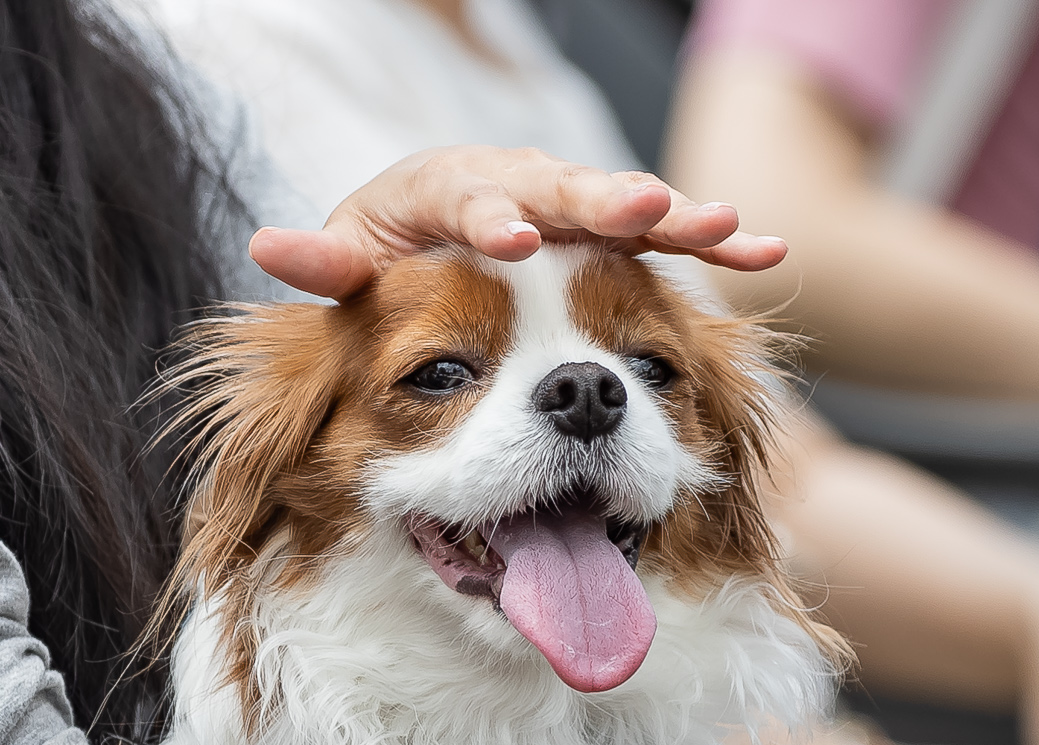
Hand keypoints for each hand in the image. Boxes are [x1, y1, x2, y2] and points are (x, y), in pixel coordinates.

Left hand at [250, 146, 786, 300]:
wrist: (435, 242)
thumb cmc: (390, 263)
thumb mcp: (353, 266)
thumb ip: (328, 267)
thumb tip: (268, 246)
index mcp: (444, 193)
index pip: (466, 202)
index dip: (490, 221)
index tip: (512, 241)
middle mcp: (514, 184)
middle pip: (563, 189)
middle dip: (602, 201)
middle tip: (639, 208)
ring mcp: (570, 204)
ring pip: (626, 206)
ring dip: (677, 215)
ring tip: (731, 229)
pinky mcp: (611, 232)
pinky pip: (665, 237)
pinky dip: (712, 242)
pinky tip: (770, 251)